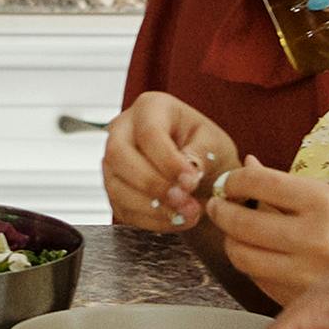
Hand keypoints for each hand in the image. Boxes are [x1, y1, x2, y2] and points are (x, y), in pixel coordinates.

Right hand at [100, 92, 238, 235]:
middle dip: (152, 184)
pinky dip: (151, 221)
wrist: (203, 174)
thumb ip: (201, 154)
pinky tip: (177, 221)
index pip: (148, 132)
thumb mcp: (215, 144)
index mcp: (150, 107)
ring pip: (115, 186)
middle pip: (118, 155)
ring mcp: (113, 161)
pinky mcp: (114, 189)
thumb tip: (188, 172)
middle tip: (184, 202)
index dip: (168, 160)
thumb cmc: (208, 150)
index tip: (192, 181)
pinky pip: (122, 209)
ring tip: (188, 215)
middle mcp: (123, 130)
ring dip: (152, 207)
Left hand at [204, 166, 328, 304]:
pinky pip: (258, 280)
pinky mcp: (302, 302)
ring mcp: (306, 275)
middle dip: (222, 210)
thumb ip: (290, 188)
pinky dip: (252, 266)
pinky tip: (261, 255)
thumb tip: (248, 165)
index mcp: (324, 204)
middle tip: (219, 204)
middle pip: (240, 222)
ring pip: (242, 256)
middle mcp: (313, 240)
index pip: (257, 182)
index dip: (233, 180)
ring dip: (232, 240)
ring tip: (237, 230)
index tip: (230, 181)